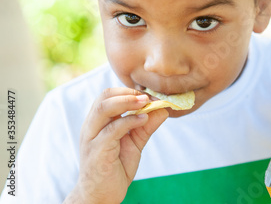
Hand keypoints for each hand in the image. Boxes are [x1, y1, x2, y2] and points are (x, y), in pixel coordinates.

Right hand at [64, 88, 168, 203]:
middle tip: (147, 96)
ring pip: (104, 108)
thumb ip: (146, 126)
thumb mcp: (135, 142)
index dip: (128, 91)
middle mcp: (92, 127)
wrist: (102, 195)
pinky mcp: (97, 151)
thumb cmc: (115, 167)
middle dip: (127, 92)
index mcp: (98, 122)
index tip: (147, 94)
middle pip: (104, 97)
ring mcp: (92, 138)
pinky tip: (143, 120)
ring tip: (145, 102)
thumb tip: (163, 109)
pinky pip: (112, 129)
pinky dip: (130, 121)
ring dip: (127, 102)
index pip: (108, 95)